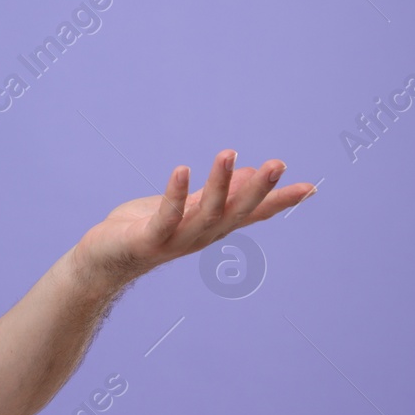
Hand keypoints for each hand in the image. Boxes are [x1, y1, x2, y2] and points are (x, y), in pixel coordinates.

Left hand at [73, 150, 316, 286]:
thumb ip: (216, 194)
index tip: (310, 187)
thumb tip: (250, 174)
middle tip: (278, 164)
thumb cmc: (145, 230)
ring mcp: (176, 239)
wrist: (103, 260)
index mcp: (211, 226)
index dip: (280, 202)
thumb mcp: (186, 208)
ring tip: (228, 153)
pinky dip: (174, 194)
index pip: (252, 214)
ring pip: (206, 212)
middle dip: (258, 190)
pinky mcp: (147, 239)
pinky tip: (181, 169)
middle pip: (236, 213)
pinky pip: (165, 216)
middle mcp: (200, 235)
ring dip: (219, 184)